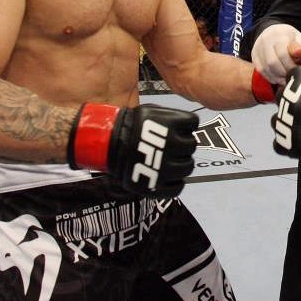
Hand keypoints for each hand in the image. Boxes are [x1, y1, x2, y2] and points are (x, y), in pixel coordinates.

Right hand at [68, 103, 197, 197]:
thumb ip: (172, 118)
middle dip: (183, 146)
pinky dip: (176, 183)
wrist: (106, 144)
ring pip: (188, 166)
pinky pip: (178, 187)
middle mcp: (173, 144)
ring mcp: (166, 166)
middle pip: (191, 146)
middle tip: (172, 147)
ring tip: (170, 161)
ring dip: (182, 163)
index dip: (186, 126)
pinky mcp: (158, 185)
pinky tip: (169, 176)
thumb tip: (187, 125)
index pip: (193, 123)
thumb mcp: (152, 112)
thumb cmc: (130, 125)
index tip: (178, 129)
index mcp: (172, 123)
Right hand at [252, 23, 300, 83]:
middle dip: (283, 73)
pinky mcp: (254, 56)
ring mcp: (257, 48)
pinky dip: (270, 77)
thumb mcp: (298, 38)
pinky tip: (278, 78)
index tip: (298, 71)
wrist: (273, 32)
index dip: (291, 66)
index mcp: (279, 34)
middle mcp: (265, 40)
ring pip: (265, 68)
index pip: (282, 54)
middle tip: (292, 76)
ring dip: (277, 77)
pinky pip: (260, 70)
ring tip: (286, 79)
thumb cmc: (289, 37)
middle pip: (272, 62)